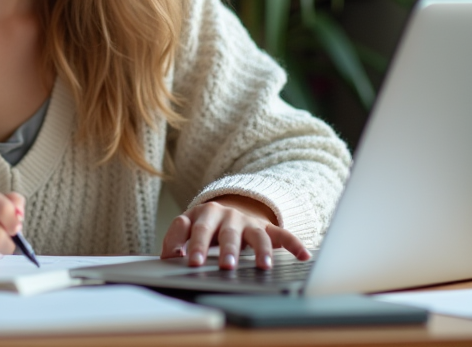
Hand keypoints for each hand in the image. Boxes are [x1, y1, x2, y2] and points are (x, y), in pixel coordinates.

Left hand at [160, 195, 309, 270]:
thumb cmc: (207, 224)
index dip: (192, 245)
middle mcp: (226, 215)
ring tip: (262, 267)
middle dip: (227, 250)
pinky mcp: (266, 228)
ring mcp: (248, 221)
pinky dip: (294, 244)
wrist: (234, 205)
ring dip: (260, 251)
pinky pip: (282, 235)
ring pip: (255, 235)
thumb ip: (175, 240)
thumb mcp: (189, 226)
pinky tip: (303, 256)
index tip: (189, 262)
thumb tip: (167, 258)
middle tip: (226, 266)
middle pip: (226, 233)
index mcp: (203, 214)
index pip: (194, 228)